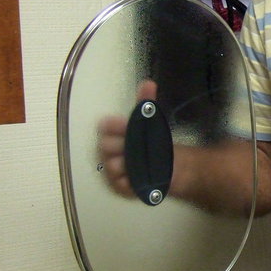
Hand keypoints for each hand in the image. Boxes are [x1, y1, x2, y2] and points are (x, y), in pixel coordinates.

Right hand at [97, 80, 156, 196]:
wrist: (165, 165)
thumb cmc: (153, 142)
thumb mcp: (151, 121)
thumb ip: (147, 103)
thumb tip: (149, 83)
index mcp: (114, 133)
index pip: (105, 126)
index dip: (113, 124)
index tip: (123, 122)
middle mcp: (110, 151)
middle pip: (106, 146)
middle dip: (120, 143)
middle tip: (134, 142)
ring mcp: (114, 170)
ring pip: (112, 166)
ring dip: (126, 162)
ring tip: (140, 160)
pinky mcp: (121, 186)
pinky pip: (121, 184)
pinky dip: (130, 181)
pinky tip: (142, 176)